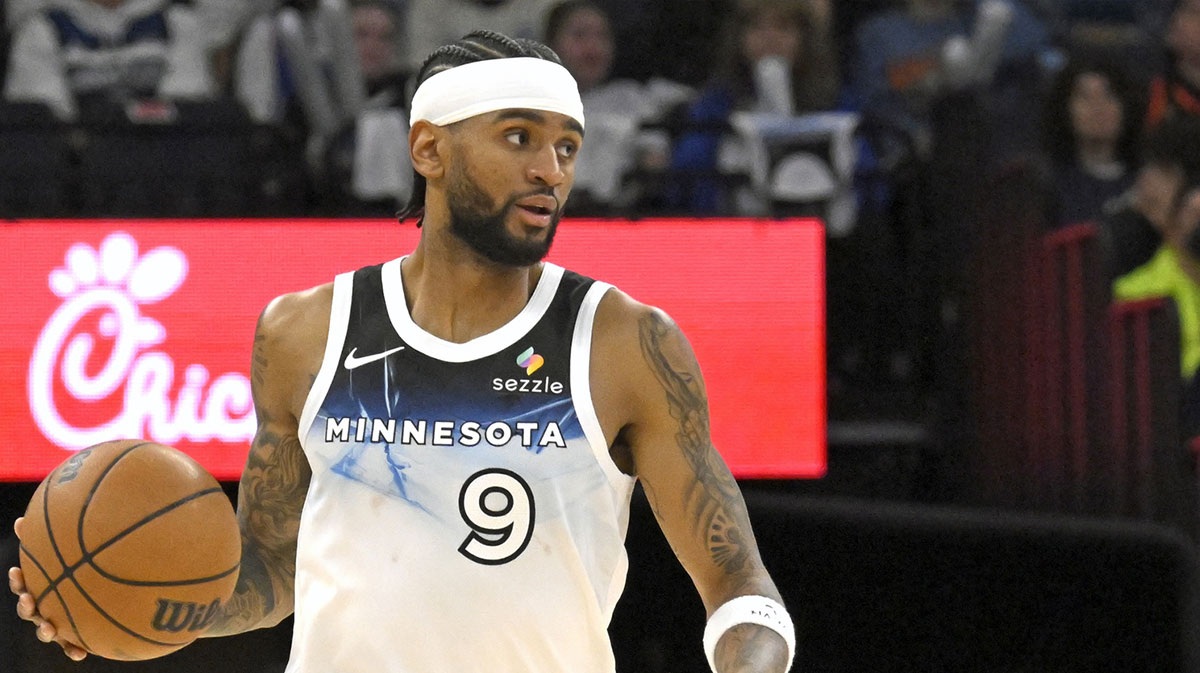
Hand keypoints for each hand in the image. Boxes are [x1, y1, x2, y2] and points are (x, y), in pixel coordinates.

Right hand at [8, 518, 86, 660]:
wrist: (98, 594)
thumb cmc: (75, 570)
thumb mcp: (61, 554)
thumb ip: (43, 539)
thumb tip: (21, 520)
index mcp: (40, 588)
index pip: (23, 583)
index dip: (18, 580)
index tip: (16, 571)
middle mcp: (44, 607)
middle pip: (28, 609)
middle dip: (26, 606)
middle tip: (30, 599)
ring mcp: (56, 623)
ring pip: (46, 630)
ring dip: (45, 630)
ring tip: (49, 628)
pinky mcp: (72, 637)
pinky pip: (71, 646)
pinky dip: (73, 650)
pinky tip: (81, 654)